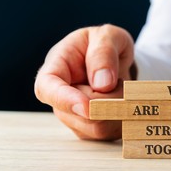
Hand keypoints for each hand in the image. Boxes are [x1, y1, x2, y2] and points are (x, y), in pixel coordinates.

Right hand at [34, 24, 134, 140]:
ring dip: (118, 109)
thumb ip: (104, 53)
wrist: (116, 60)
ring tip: (119, 87)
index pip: (47, 88)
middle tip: (119, 79)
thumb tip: (103, 84)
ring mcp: (73, 116)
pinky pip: (110, 134)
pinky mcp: (91, 129)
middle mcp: (60, 96)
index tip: (87, 107)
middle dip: (109, 99)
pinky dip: (123, 119)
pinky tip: (122, 101)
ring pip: (98, 127)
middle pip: (81, 113)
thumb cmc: (106, 44)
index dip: (65, 100)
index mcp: (56, 67)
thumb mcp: (108, 36)